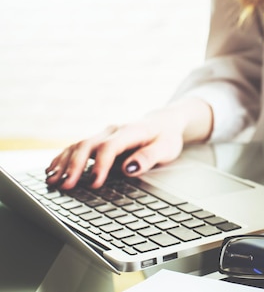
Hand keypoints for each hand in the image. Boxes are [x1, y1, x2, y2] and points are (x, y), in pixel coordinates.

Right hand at [45, 110, 186, 189]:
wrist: (163, 122)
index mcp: (131, 131)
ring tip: (53, 181)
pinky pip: (77, 147)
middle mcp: (113, 130)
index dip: (100, 165)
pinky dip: (63, 158)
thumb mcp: (166, 148)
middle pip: (88, 145)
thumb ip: (149, 157)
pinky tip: (52, 170)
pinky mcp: (98, 139)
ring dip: (64, 163)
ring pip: (78, 145)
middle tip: (65, 185)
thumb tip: (129, 169)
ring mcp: (103, 133)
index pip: (110, 147)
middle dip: (74, 165)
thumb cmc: (166, 137)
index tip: (94, 183)